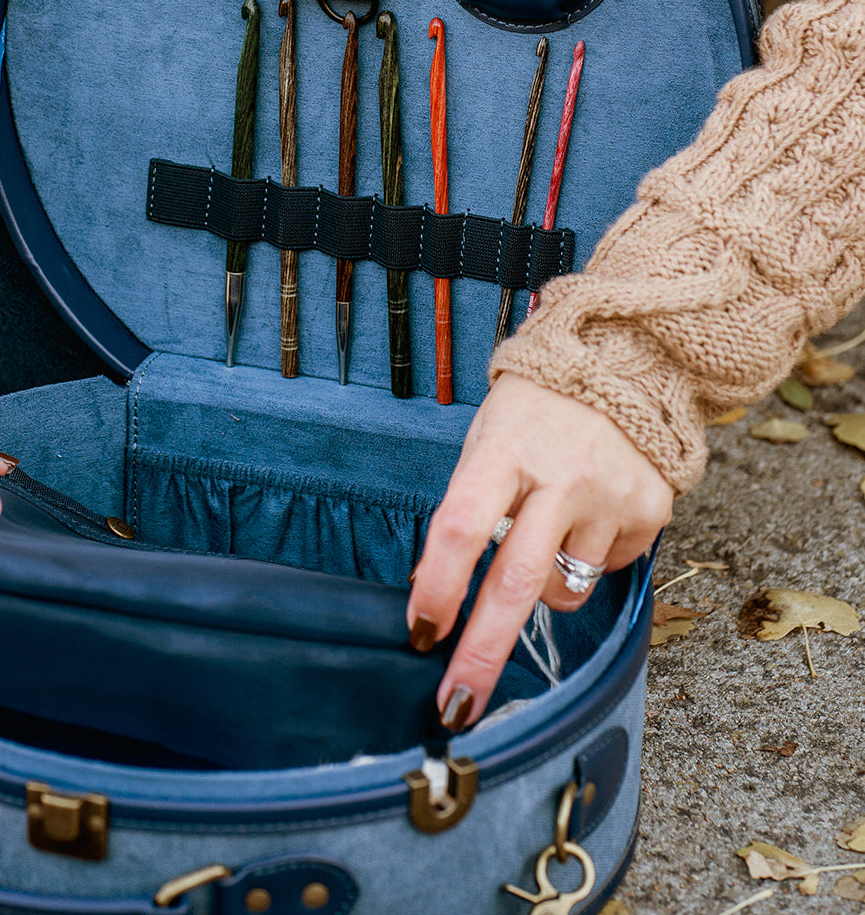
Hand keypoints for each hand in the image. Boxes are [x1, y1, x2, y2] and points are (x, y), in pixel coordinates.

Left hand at [408, 374, 672, 729]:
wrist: (629, 364)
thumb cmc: (538, 408)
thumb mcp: (490, 436)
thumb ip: (471, 503)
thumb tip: (437, 592)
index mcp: (505, 448)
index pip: (463, 526)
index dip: (438, 585)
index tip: (420, 631)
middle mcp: (560, 475)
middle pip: (515, 581)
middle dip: (483, 653)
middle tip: (456, 706)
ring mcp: (610, 497)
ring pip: (563, 589)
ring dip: (543, 586)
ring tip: (551, 528)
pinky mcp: (649, 514)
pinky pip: (605, 571)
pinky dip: (588, 557)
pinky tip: (591, 512)